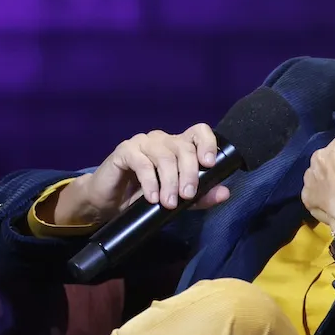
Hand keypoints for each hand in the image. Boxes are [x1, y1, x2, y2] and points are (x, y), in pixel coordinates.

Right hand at [53, 123, 231, 224]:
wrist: (109, 203)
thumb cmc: (144, 197)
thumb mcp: (178, 200)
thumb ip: (201, 197)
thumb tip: (225, 193)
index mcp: (178, 146)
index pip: (199, 132)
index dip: (207, 143)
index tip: (209, 164)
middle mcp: (163, 139)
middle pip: (183, 147)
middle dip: (189, 173)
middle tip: (187, 195)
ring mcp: (143, 142)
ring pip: (164, 156)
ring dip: (170, 181)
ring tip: (169, 203)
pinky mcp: (125, 150)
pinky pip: (142, 162)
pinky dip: (150, 182)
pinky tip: (151, 198)